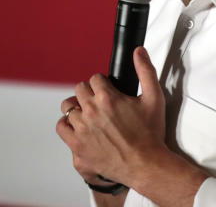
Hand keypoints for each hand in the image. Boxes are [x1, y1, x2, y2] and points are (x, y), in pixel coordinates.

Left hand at [55, 47, 166, 186]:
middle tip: (101, 104)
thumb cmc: (150, 135)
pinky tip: (78, 126)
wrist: (146, 165)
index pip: (94, 78)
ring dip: (79, 108)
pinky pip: (61, 127)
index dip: (103, 83)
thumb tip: (138, 52)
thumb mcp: (154, 98)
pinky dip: (67, 124)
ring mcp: (82, 129)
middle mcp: (91, 111)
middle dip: (90, 93)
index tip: (108, 91)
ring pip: (69, 107)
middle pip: (80, 89)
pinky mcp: (77, 146)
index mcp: (107, 97)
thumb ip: (145, 71)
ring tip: (90, 115)